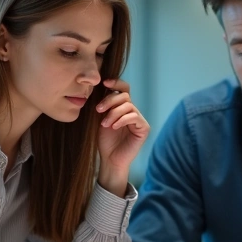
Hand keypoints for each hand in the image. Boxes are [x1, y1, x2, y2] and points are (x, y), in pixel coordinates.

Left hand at [96, 79, 148, 193]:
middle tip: (98, 110)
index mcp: (123, 107)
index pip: (124, 89)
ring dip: (113, 113)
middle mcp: (133, 111)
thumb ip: (104, 105)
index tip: (104, 83)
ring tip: (105, 124)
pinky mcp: (144, 128)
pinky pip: (134, 117)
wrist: (109, 159)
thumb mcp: (101, 118)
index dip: (116, 83)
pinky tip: (114, 127)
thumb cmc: (104, 140)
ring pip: (128, 106)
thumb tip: (100, 88)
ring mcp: (139, 119)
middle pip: (125, 96)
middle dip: (110, 101)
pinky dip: (122, 120)